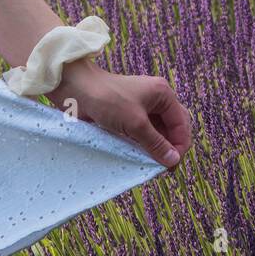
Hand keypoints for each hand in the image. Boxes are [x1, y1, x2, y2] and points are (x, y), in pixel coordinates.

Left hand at [46, 59, 192, 168]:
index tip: (171, 165)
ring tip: (150, 164)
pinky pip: (139, 133)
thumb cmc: (106, 100)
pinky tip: (138, 156)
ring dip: (154, 147)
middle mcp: (153, 99)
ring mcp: (138, 107)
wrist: (73, 88)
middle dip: (169, 146)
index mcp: (162, 94)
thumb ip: (156, 143)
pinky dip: (141, 144)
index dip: (179, 145)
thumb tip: (173, 160)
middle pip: (170, 128)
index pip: (181, 124)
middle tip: (162, 167)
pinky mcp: (123, 115)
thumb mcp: (135, 124)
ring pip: (154, 132)